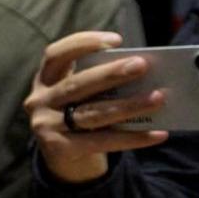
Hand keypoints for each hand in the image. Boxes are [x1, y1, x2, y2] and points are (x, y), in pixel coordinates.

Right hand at [25, 31, 168, 184]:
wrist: (62, 157)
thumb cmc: (79, 113)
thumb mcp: (80, 94)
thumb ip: (99, 82)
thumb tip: (143, 74)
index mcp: (45, 80)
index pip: (55, 55)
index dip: (82, 44)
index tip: (116, 40)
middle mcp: (40, 101)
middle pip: (77, 85)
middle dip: (111, 74)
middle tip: (142, 65)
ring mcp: (46, 126)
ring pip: (92, 114)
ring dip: (128, 105)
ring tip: (158, 98)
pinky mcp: (60, 149)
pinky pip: (102, 142)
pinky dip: (133, 138)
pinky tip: (158, 133)